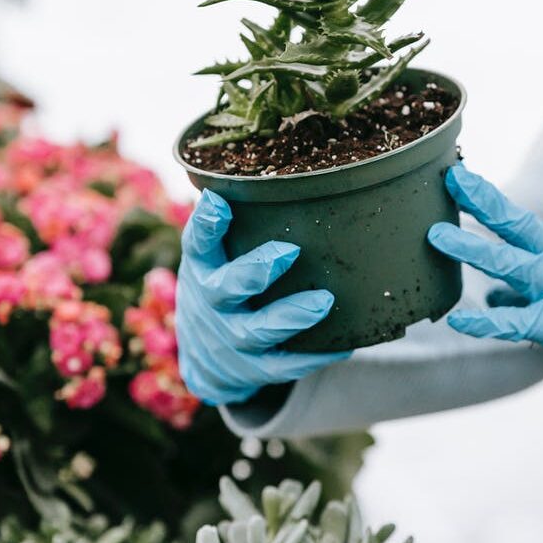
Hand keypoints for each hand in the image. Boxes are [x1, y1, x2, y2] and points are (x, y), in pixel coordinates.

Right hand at [176, 190, 350, 404]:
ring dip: (291, 316)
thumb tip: (270, 173)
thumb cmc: (221, 286)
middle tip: (289, 251)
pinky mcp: (254, 369)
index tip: (218, 203)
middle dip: (255, 271)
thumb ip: (233, 224)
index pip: (197, 242)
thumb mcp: (214, 256)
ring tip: (323, 301)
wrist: (205, 358)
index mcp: (202, 267)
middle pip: (226, 288)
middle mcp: (212, 303)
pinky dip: (314, 357)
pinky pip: (284, 366)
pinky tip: (345, 343)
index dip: (206, 225)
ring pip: (258, 331)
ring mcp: (232, 339)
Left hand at [428, 165, 542, 412]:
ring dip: (470, 248)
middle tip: (448, 182)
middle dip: (478, 202)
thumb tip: (489, 296)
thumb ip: (524, 293)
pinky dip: (483, 322)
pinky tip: (459, 320)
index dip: (486, 197)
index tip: (458, 177)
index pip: (517, 218)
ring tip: (436, 237)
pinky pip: (513, 322)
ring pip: (506, 263)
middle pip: (513, 224)